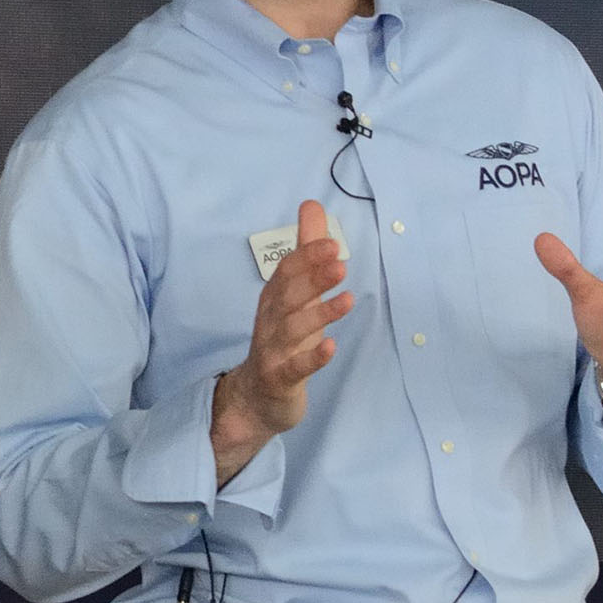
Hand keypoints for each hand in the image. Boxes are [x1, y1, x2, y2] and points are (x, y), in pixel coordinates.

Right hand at [211, 200, 356, 480]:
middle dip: (312, 279)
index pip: (286, 272)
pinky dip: (312, 359)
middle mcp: (270, 321)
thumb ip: (304, 250)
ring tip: (345, 298)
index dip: (306, 257)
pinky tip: (331, 347)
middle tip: (339, 262)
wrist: (257, 396)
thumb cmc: (282, 338)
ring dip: (318, 314)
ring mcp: (273, 351)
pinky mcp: (280, 379)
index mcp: (273, 298)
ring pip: (292, 330)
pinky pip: (294, 368)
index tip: (331, 243)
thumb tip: (311, 205)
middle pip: (287, 296)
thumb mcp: (295, 293)